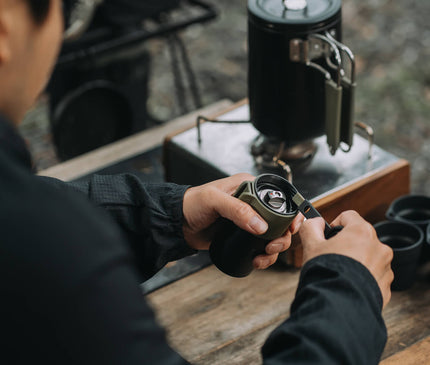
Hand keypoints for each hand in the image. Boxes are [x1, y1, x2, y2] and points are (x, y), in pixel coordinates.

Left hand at [182, 173, 302, 269]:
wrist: (178, 224)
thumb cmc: (192, 203)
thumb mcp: (214, 200)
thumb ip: (237, 210)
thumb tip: (261, 226)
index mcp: (251, 187)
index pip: (280, 198)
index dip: (291, 212)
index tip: (292, 227)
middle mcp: (254, 204)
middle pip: (281, 221)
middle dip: (283, 236)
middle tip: (272, 246)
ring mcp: (250, 222)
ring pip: (274, 236)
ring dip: (274, 249)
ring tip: (263, 256)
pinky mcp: (244, 237)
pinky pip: (262, 247)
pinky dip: (264, 256)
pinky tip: (256, 260)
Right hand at [299, 210, 393, 307]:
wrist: (338, 305)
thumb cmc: (326, 273)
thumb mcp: (311, 245)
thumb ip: (311, 227)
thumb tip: (314, 221)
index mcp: (362, 232)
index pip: (348, 216)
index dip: (334, 223)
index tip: (328, 236)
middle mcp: (378, 247)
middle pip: (360, 237)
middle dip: (346, 244)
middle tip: (331, 256)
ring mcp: (385, 268)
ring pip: (368, 257)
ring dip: (356, 261)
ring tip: (340, 273)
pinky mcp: (385, 286)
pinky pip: (373, 276)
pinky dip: (362, 278)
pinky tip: (348, 284)